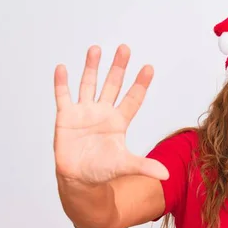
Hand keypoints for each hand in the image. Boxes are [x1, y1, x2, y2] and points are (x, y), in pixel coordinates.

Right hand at [53, 44, 168, 184]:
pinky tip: (63, 68)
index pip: (133, 99)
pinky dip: (62, 83)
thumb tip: (166, 175)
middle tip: (125, 49)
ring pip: (89, 85)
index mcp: (119, 121)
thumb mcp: (125, 166)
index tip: (149, 68)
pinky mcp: (66, 117)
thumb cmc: (103, 170)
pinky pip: (63, 96)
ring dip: (91, 67)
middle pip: (112, 85)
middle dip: (118, 67)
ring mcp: (84, 113)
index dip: (140, 84)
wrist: (79, 178)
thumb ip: (144, 166)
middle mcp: (103, 113)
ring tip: (96, 49)